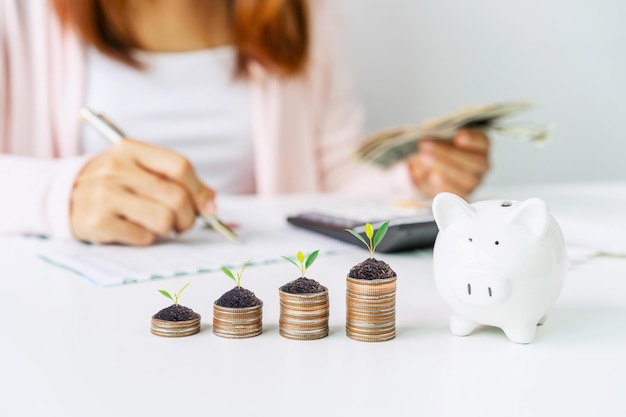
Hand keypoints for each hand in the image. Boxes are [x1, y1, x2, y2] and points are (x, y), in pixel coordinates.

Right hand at [70, 139, 215, 244]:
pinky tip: (133, 230)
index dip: (200, 190)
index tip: (208, 207)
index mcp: (131, 150)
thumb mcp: (140, 170)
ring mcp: (104, 194)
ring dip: (168, 229)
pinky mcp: (97, 222)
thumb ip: (177, 181)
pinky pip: (143, 237)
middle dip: (189, 217)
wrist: (63, 196)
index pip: (180, 167)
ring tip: (158, 226)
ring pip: (163, 220)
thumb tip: (211, 204)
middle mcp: (116, 169)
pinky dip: (146, 239)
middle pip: (176, 197)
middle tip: (183, 223)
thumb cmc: (114, 183)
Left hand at [407, 129, 489, 198]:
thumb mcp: (434, 141)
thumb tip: (427, 142)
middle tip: (426, 146)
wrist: (425, 172)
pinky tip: (432, 177)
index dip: (472, 139)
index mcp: (480, 145)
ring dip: (444, 168)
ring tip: (425, 159)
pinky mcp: (463, 195)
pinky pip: (458, 193)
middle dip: (449, 153)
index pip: (483, 142)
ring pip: (467, 178)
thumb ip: (435, 140)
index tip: (458, 137)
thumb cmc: (435, 150)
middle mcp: (482, 165)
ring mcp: (474, 182)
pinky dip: (444, 185)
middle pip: (474, 161)